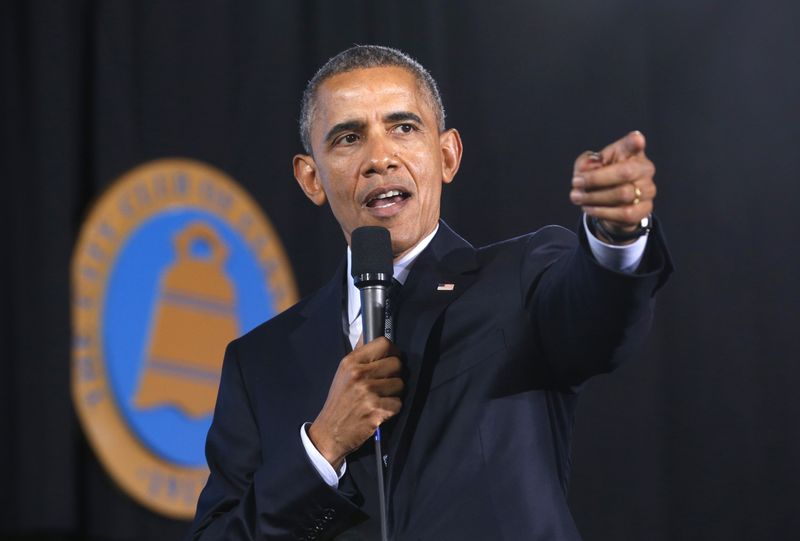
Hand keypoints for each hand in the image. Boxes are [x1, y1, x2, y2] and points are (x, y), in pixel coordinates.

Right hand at [308, 337, 403, 469]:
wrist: (330, 432)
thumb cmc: (339, 401)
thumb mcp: (343, 373)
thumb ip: (359, 354)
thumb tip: (370, 333)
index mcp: (351, 362)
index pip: (384, 343)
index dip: (392, 351)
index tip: (390, 360)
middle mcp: (359, 374)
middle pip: (397, 364)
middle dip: (395, 375)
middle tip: (384, 384)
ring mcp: (368, 393)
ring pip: (400, 384)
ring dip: (394, 393)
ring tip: (380, 398)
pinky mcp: (377, 410)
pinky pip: (398, 403)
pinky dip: (392, 409)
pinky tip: (380, 411)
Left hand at [569, 131, 656, 243]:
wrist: (611, 205)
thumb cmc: (602, 178)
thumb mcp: (589, 166)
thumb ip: (586, 163)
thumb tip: (588, 168)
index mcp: (632, 153)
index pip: (634, 145)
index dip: (636, 142)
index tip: (637, 139)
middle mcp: (645, 169)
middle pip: (624, 172)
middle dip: (596, 179)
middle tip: (575, 182)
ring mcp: (648, 190)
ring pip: (623, 194)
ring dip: (595, 197)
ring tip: (577, 197)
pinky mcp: (644, 210)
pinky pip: (623, 213)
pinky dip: (602, 211)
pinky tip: (588, 207)